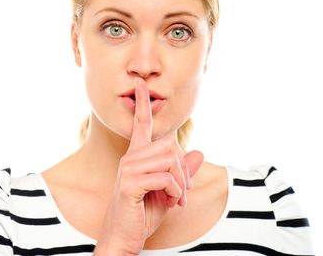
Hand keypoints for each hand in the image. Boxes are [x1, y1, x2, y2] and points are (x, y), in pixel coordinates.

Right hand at [95, 77, 203, 254]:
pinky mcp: (130, 184)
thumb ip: (181, 172)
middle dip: (183, 167)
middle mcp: (130, 158)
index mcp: (137, 157)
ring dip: (180, 182)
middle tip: (184, 190)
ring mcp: (128, 170)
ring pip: (169, 159)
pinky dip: (175, 191)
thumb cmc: (142, 214)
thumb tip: (197, 153)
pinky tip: (171, 202)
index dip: (142, 104)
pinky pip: (165, 177)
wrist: (124, 237)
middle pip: (168, 144)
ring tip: (177, 198)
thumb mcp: (168, 192)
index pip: (141, 124)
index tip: (141, 84)